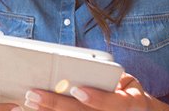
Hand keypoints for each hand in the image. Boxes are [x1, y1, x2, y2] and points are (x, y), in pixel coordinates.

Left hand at [22, 73, 168, 110]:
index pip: (116, 103)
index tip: (77, 90)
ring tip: (30, 101)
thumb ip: (104, 74)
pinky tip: (34, 109)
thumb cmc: (124, 89)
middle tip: (34, 93)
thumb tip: (77, 63)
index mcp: (130, 103)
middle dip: (57, 104)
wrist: (138, 110)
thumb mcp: (123, 80)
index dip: (97, 98)